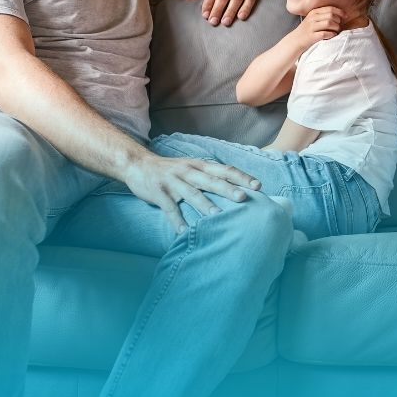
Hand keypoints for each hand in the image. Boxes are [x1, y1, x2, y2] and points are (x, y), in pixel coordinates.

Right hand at [123, 152, 261, 232]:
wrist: (139, 165)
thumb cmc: (172, 170)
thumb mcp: (193, 167)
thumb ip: (211, 175)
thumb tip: (238, 187)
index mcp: (200, 165)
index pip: (225, 170)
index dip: (242, 177)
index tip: (258, 186)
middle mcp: (189, 171)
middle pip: (211, 181)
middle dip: (228, 189)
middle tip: (243, 198)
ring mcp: (173, 182)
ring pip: (192, 193)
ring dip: (205, 205)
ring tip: (217, 216)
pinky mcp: (159, 193)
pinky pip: (170, 208)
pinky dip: (177, 220)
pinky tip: (184, 231)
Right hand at [293, 6, 343, 49]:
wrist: (296, 40)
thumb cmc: (308, 30)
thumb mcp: (313, 19)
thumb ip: (323, 15)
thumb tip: (340, 14)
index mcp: (314, 12)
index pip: (330, 8)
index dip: (340, 12)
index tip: (345, 16)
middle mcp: (312, 18)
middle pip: (331, 15)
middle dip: (338, 21)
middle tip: (339, 26)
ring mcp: (311, 27)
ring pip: (329, 23)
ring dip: (336, 28)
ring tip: (336, 31)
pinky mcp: (311, 36)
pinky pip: (325, 34)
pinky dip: (331, 34)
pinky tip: (332, 35)